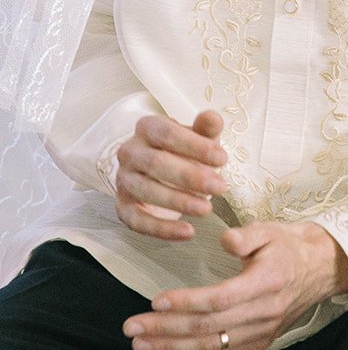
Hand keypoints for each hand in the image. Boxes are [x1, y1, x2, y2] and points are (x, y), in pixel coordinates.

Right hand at [114, 110, 227, 240]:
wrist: (163, 173)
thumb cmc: (185, 151)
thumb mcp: (199, 137)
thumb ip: (206, 128)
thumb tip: (213, 117)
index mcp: (147, 128)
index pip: (167, 133)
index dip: (195, 146)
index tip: (223, 159)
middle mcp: (130, 152)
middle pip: (156, 163)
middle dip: (191, 176)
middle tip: (221, 187)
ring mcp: (123, 180)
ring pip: (146, 191)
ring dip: (179, 202)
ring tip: (207, 209)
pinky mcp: (123, 207)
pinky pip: (138, 221)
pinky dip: (163, 229)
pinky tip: (188, 232)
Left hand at [123, 220, 347, 349]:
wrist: (323, 269)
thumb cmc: (290, 247)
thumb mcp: (271, 230)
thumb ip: (246, 235)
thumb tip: (224, 240)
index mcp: (267, 282)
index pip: (220, 299)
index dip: (186, 302)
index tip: (156, 301)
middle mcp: (264, 313)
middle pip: (209, 328)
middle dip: (166, 330)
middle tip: (133, 327)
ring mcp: (262, 333)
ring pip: (211, 347)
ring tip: (141, 346)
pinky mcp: (258, 343)